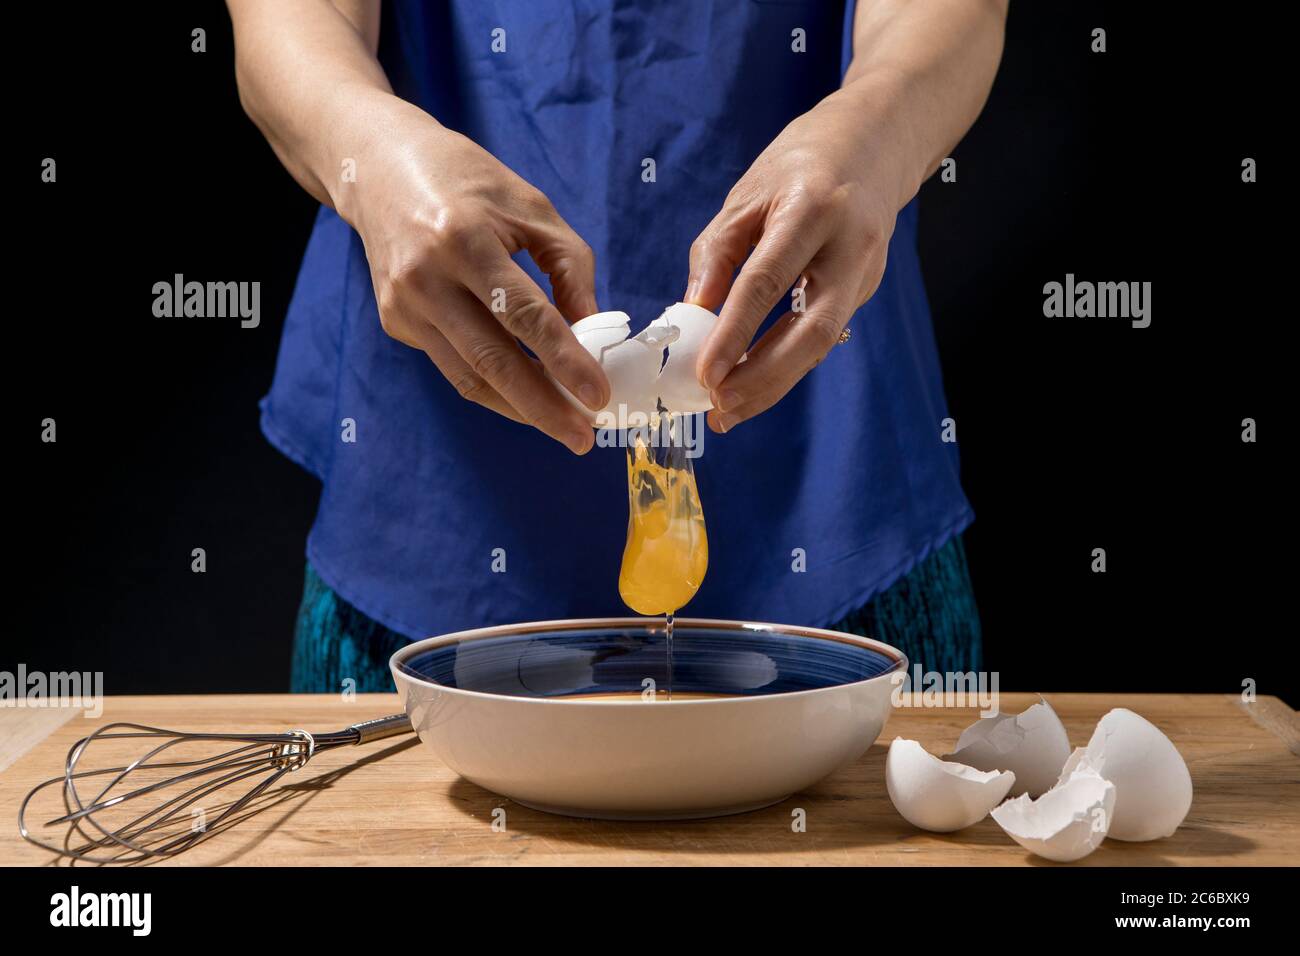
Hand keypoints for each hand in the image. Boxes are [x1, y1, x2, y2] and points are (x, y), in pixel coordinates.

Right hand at [341, 96, 608, 453]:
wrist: (377, 169)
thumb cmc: (468, 182)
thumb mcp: (532, 207)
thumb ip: (569, 269)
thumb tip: (594, 333)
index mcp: (464, 239)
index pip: (524, 314)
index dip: (564, 360)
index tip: (598, 395)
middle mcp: (426, 278)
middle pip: (492, 360)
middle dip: (543, 407)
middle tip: (583, 437)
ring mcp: (404, 306)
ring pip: (469, 377)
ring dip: (520, 408)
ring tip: (564, 426)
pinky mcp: (395, 322)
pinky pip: (454, 366)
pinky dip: (494, 388)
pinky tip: (528, 398)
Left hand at [685, 87, 917, 432]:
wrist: (877, 141)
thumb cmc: (802, 162)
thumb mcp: (748, 192)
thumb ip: (718, 252)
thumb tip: (693, 313)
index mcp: (812, 209)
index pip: (768, 281)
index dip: (735, 333)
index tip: (704, 374)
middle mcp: (849, 245)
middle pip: (811, 331)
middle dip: (763, 378)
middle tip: (720, 407)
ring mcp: (866, 272)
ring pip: (821, 344)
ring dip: (775, 384)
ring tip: (730, 410)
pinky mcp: (866, 288)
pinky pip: (822, 335)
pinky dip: (787, 366)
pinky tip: (753, 386)